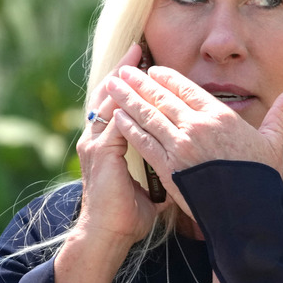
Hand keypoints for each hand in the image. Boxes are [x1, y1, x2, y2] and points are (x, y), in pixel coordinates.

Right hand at [57, 45, 167, 282]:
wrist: (108, 233)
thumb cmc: (129, 212)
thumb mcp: (149, 181)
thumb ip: (161, 163)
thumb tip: (185, 157)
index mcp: (110, 142)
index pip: (123, 106)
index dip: (135, 86)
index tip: (149, 67)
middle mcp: (100, 137)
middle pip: (112, 95)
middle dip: (127, 72)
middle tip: (139, 49)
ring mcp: (97, 142)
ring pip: (109, 101)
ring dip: (123, 79)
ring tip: (135, 58)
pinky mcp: (101, 151)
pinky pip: (113, 119)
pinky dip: (123, 101)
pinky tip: (134, 86)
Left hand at [107, 65, 282, 219]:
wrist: (245, 214)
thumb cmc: (261, 179)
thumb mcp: (274, 141)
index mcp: (220, 117)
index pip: (187, 89)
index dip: (167, 78)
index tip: (153, 70)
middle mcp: (197, 127)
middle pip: (162, 98)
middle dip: (139, 83)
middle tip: (122, 71)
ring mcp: (179, 147)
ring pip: (148, 116)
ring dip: (128, 99)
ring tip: (112, 86)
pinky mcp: (167, 168)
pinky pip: (142, 142)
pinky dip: (129, 127)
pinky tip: (117, 117)